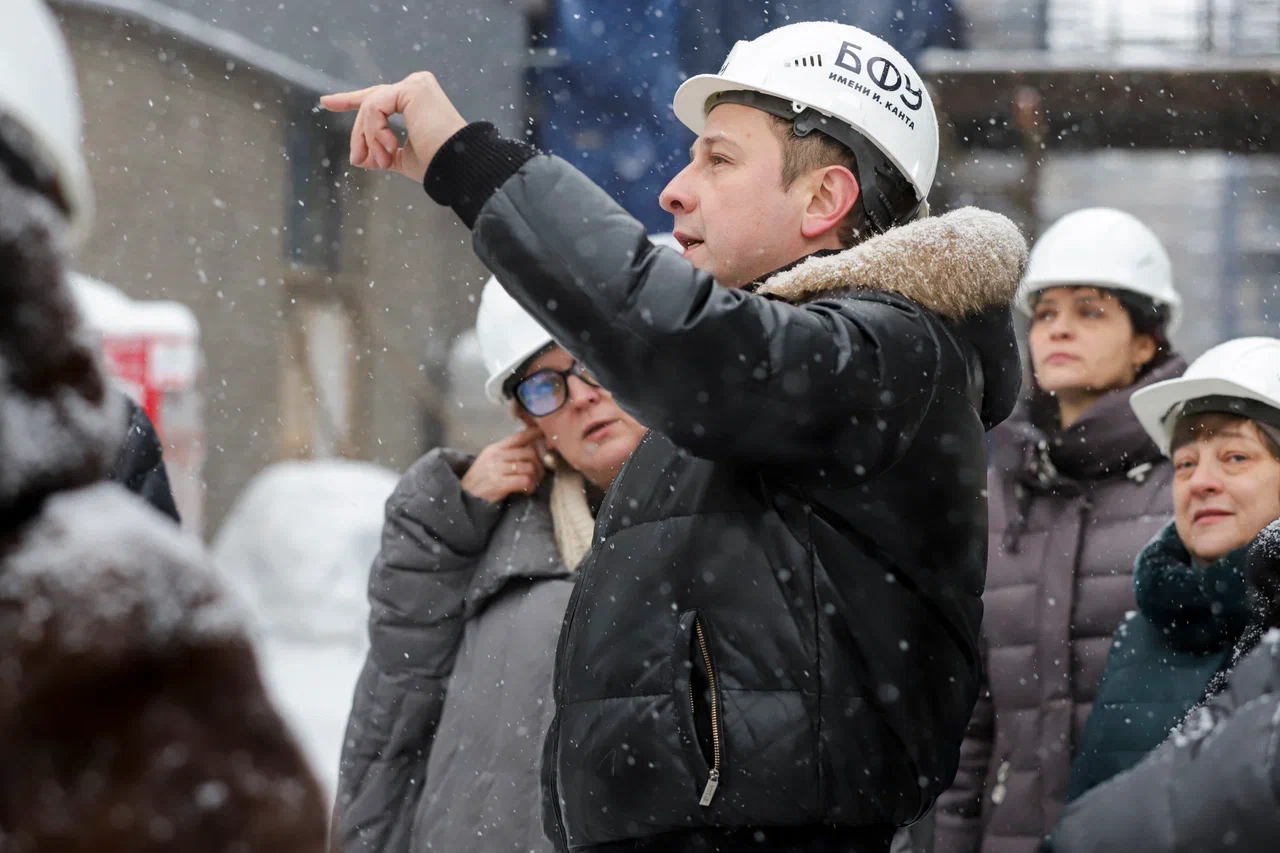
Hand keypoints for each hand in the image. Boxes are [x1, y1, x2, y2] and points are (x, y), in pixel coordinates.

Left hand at [320, 72, 467, 181]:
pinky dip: (375, 131)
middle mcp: (416, 86)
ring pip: (370, 107)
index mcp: (416, 100)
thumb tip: (359, 158)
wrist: (458, 166)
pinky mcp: (412, 88)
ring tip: (382, 161)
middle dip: (358, 133)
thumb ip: (382, 152)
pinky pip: (376, 107)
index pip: (378, 98)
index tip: (326, 103)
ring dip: (369, 139)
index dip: (350, 100)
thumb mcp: (403, 158)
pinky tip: (389, 147)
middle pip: (370, 103)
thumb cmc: (438, 164)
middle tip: (358, 159)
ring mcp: (415, 84)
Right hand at [460, 427, 546, 503]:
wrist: (464, 495)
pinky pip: (525, 480)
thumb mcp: (488, 460)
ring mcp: (498, 469)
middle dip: (539, 464)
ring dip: (535, 477)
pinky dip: (530, 486)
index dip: (533, 434)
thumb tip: (529, 449)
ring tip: (531, 483)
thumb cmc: (479, 479)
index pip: (517, 437)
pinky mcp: (500, 483)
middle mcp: (497, 456)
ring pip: (529, 467)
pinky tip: (526, 490)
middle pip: (529, 453)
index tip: (542, 434)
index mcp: (495, 448)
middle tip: (538, 474)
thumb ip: (505, 454)